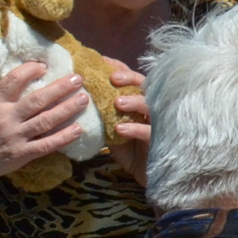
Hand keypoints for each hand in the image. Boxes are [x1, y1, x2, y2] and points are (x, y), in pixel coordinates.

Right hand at [0, 63, 88, 185]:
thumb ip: (3, 99)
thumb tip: (26, 82)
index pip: (13, 80)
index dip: (30, 70)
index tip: (45, 66)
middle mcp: (6, 118)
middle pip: (37, 99)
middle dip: (60, 88)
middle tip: (78, 79)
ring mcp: (15, 136)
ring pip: (46, 120)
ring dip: (67, 108)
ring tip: (84, 99)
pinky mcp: (21, 154)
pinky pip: (47, 144)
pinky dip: (64, 137)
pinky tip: (79, 129)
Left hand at [105, 62, 150, 185]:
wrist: (148, 176)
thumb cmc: (131, 150)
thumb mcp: (113, 130)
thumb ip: (103, 115)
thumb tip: (76, 100)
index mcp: (139, 103)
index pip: (132, 80)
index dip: (119, 69)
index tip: (103, 61)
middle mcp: (152, 109)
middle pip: (145, 86)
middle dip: (129, 79)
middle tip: (113, 78)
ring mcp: (159, 124)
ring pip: (151, 106)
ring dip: (134, 101)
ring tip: (118, 103)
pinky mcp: (161, 141)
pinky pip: (149, 132)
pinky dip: (135, 129)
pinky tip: (120, 129)